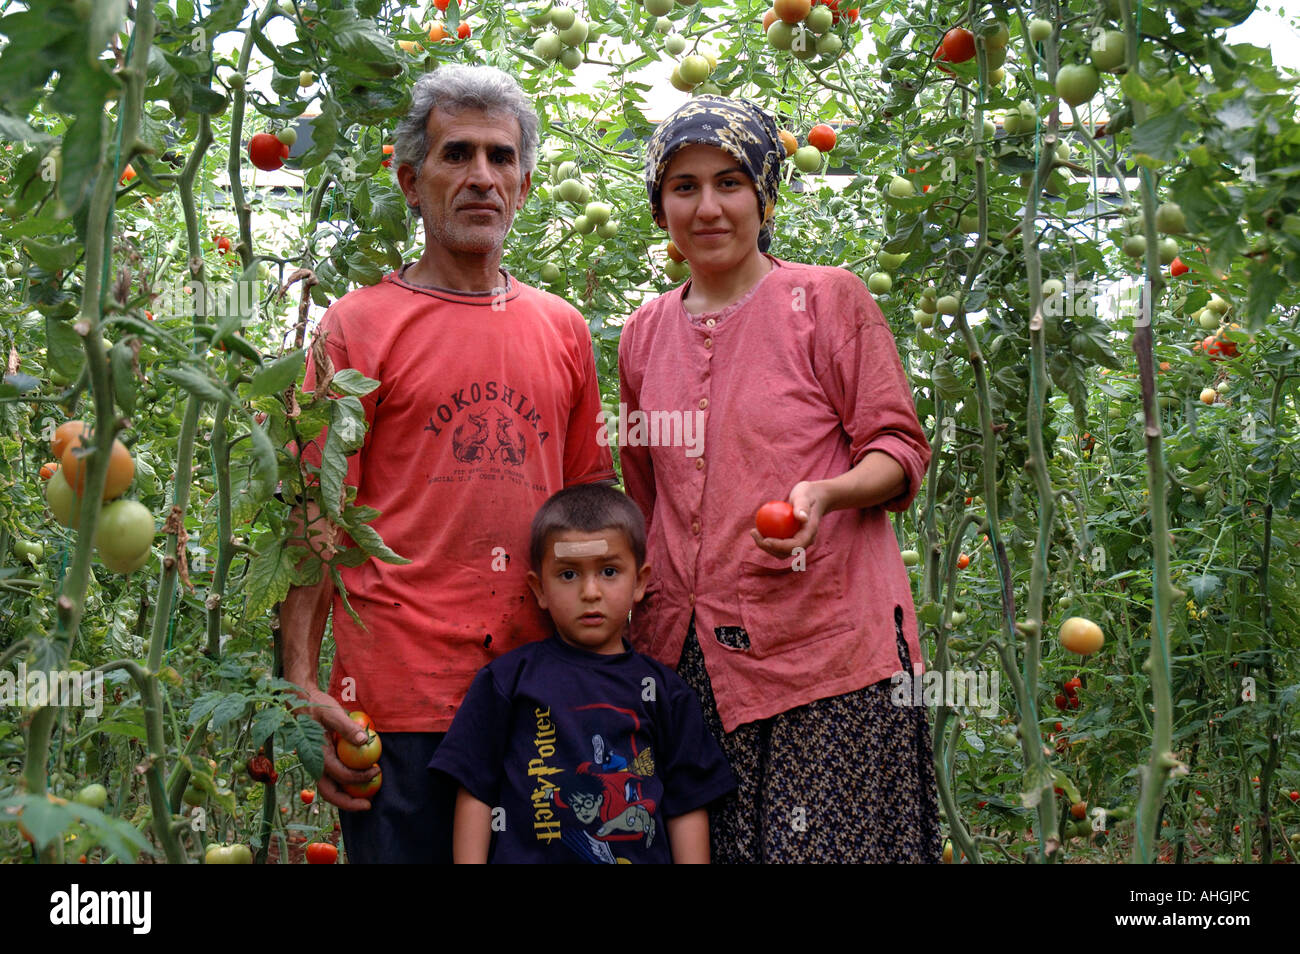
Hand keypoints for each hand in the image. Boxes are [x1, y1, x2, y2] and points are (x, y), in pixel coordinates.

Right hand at [293, 688, 380, 811]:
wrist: (300, 701)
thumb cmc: (317, 706)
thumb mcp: (332, 713)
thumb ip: (347, 727)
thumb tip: (364, 741)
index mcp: (317, 754)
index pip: (340, 774)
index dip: (359, 777)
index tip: (376, 770)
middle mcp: (314, 764)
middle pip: (329, 793)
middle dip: (348, 803)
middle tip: (369, 805)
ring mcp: (316, 765)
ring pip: (329, 789)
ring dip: (346, 797)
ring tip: (366, 799)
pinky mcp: (320, 762)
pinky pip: (332, 780)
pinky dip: (345, 786)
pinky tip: (359, 783)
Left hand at [749, 480, 827, 557]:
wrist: (813, 497)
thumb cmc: (807, 494)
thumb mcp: (804, 496)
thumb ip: (803, 506)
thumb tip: (801, 518)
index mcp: (809, 534)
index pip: (794, 546)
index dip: (779, 546)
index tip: (765, 540)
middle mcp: (805, 541)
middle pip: (785, 552)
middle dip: (768, 548)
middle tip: (755, 533)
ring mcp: (798, 542)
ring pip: (780, 551)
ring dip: (765, 545)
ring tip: (754, 531)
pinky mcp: (792, 539)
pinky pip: (778, 543)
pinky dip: (767, 539)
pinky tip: (756, 529)